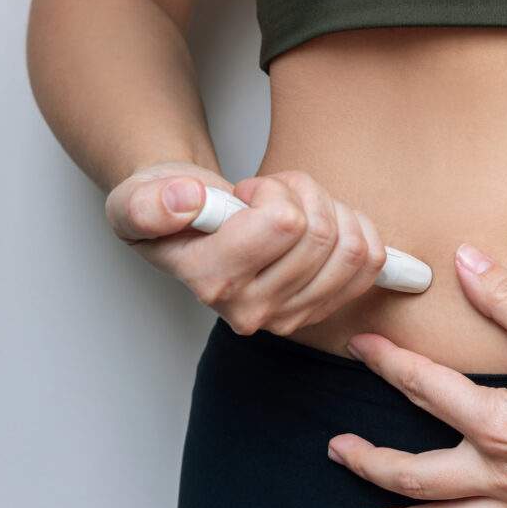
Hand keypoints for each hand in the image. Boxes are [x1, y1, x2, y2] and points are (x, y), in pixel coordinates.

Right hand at [105, 162, 386, 334]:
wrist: (185, 226)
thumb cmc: (167, 210)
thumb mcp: (135, 202)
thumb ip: (148, 206)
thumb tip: (185, 200)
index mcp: (213, 282)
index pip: (284, 223)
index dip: (272, 191)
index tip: (245, 193)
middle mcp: (253, 310)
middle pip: (321, 233)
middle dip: (302, 193)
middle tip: (271, 193)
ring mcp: (290, 316)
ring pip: (352, 248)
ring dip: (330, 209)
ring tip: (293, 207)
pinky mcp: (320, 309)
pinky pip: (371, 264)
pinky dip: (358, 229)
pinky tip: (325, 223)